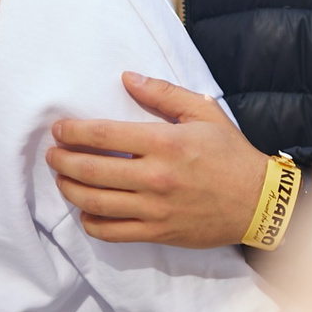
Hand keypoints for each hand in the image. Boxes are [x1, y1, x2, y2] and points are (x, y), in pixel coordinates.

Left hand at [46, 73, 269, 248]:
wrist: (259, 202)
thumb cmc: (231, 154)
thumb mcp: (203, 112)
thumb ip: (163, 94)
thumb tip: (128, 79)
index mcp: (164, 142)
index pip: (104, 135)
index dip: (73, 132)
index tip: (59, 129)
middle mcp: (155, 176)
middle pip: (91, 170)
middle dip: (62, 161)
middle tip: (53, 155)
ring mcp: (155, 208)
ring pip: (95, 203)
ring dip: (70, 189)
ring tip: (62, 179)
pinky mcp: (158, 232)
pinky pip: (112, 232)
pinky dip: (91, 222)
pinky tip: (86, 211)